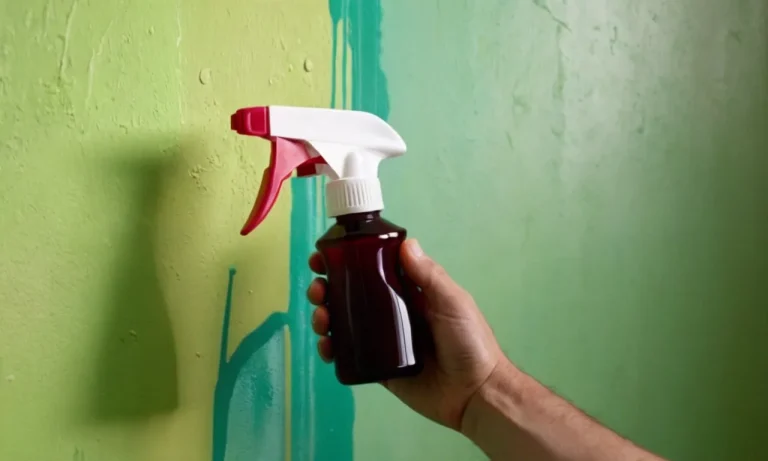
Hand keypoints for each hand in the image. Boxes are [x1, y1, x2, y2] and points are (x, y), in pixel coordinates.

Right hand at [306, 238, 504, 430]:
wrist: (475, 393)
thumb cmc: (470, 342)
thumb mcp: (452, 301)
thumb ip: (429, 275)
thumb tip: (405, 242)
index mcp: (410, 291)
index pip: (372, 269)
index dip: (348, 260)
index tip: (325, 255)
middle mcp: (393, 312)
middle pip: (351, 294)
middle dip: (327, 288)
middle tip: (317, 289)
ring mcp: (383, 340)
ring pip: (345, 323)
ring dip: (325, 316)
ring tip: (321, 318)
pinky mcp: (379, 368)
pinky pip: (349, 355)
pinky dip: (332, 349)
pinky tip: (326, 346)